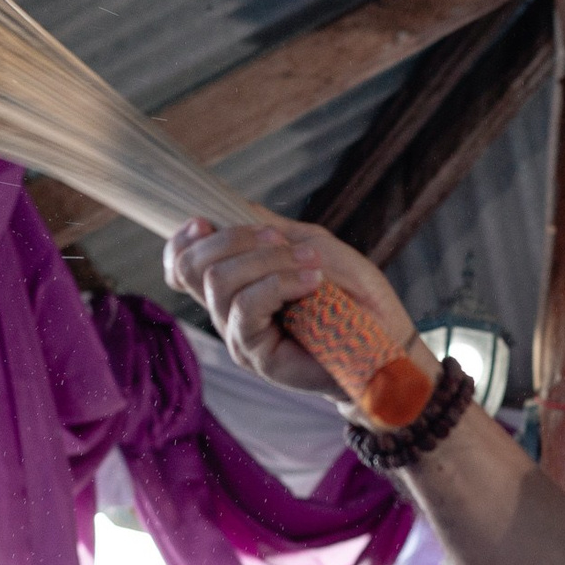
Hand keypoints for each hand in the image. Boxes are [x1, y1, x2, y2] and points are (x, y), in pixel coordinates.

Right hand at [162, 218, 417, 404]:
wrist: (385, 337)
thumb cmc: (351, 294)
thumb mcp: (310, 246)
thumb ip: (269, 231)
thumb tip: (227, 210)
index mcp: (235, 283)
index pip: (179, 263)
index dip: (182, 240)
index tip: (205, 221)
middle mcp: (227, 310)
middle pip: (193, 266)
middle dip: (236, 238)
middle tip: (285, 241)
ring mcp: (238, 334)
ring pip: (218, 281)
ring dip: (267, 260)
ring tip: (312, 265)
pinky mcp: (254, 354)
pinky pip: (245, 307)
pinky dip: (278, 283)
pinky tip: (312, 283)